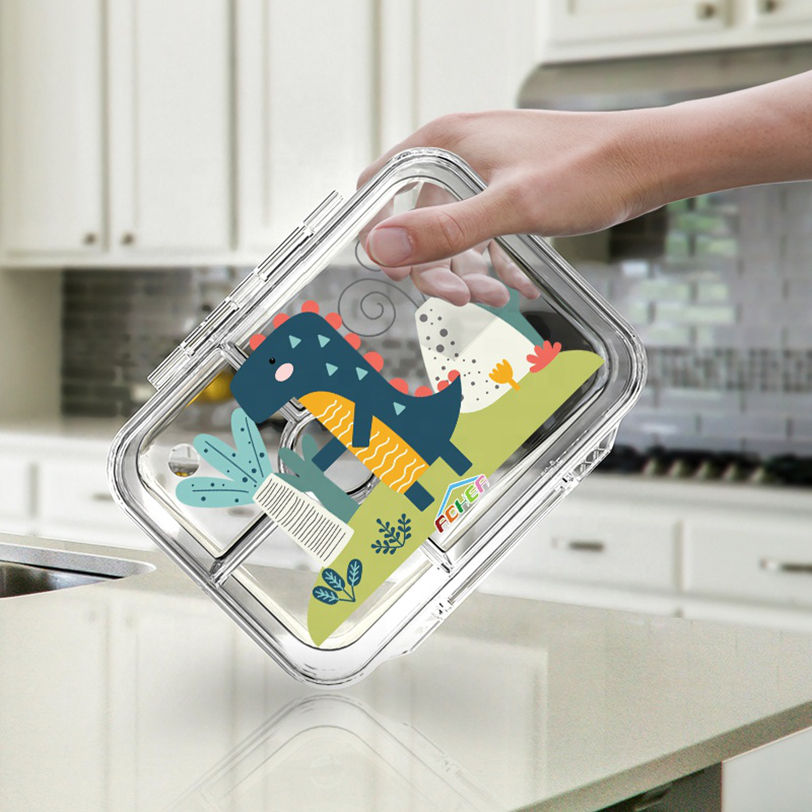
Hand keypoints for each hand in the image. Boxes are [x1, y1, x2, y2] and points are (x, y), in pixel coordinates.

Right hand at [357, 109, 655, 304]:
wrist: (650, 161)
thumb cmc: (587, 170)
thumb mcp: (510, 207)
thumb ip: (443, 229)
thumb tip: (379, 248)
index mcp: (445, 144)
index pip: (383, 186)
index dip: (381, 232)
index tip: (398, 273)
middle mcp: (459, 155)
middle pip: (421, 220)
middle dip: (438, 267)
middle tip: (465, 298)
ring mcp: (486, 173)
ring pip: (456, 233)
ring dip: (470, 272)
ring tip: (500, 297)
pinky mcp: (511, 190)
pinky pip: (487, 234)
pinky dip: (497, 263)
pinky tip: (519, 285)